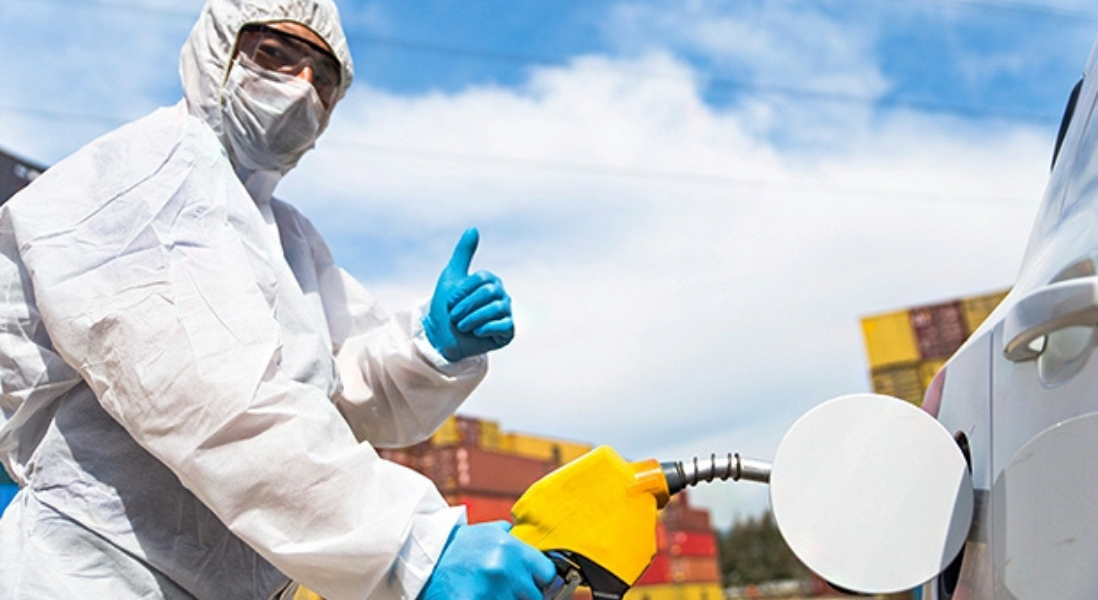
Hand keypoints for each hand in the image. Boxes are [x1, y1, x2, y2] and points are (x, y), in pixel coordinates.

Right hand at [418, 522, 557, 599]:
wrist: (421, 560)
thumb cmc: (456, 548)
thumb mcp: (487, 532)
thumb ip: (514, 538)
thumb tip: (535, 546)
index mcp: (511, 548)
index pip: (548, 574)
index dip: (540, 580)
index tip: (532, 582)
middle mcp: (503, 569)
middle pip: (534, 596)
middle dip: (522, 594)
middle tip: (503, 589)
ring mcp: (490, 591)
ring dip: (505, 599)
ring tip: (489, 592)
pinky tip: (480, 594)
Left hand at [423, 228, 514, 361]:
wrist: (441, 338)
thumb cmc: (445, 307)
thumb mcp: (452, 276)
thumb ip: (464, 253)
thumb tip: (474, 228)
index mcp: (491, 282)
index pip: (482, 279)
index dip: (462, 291)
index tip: (450, 302)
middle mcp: (501, 296)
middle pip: (488, 294)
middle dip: (466, 306)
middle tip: (455, 317)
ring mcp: (505, 314)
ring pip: (495, 310)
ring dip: (472, 319)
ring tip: (462, 326)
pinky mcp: (507, 332)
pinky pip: (503, 326)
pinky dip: (485, 329)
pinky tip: (476, 333)